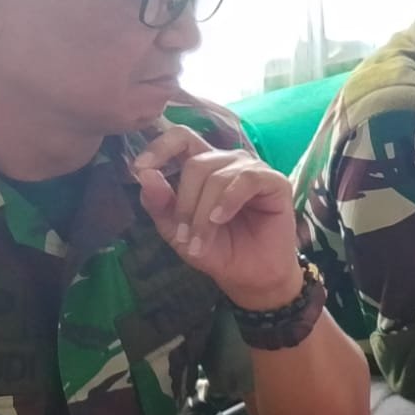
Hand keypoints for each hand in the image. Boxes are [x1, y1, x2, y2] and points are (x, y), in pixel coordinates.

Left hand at [133, 126, 300, 310]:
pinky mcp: (275, 182)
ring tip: (202, 242)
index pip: (181, 138)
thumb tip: (144, 174)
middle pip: (195, 164)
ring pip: (217, 176)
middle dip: (184, 204)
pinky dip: (229, 200)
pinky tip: (221, 219)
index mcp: (204, 167)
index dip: (159, 146)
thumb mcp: (178, 231)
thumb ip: (160, 204)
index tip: (139, 168)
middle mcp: (228, 162)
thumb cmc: (217, 251)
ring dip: (204, 213)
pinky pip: (247, 179)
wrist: (251, 277)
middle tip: (184, 237)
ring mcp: (253, 170)